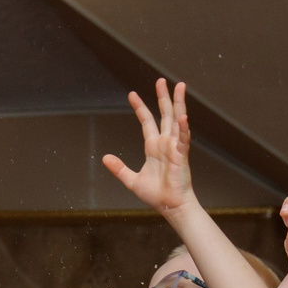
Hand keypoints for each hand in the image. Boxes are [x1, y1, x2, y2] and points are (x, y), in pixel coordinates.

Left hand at [100, 79, 196, 214]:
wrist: (170, 206)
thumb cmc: (156, 195)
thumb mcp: (132, 180)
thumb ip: (119, 169)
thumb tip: (104, 158)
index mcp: (153, 147)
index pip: (146, 121)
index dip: (140, 107)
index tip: (132, 94)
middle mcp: (165, 143)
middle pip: (164, 114)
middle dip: (163, 97)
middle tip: (161, 80)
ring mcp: (175, 147)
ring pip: (177, 120)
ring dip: (178, 103)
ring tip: (180, 86)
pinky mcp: (181, 156)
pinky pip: (183, 139)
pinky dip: (183, 128)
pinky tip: (182, 117)